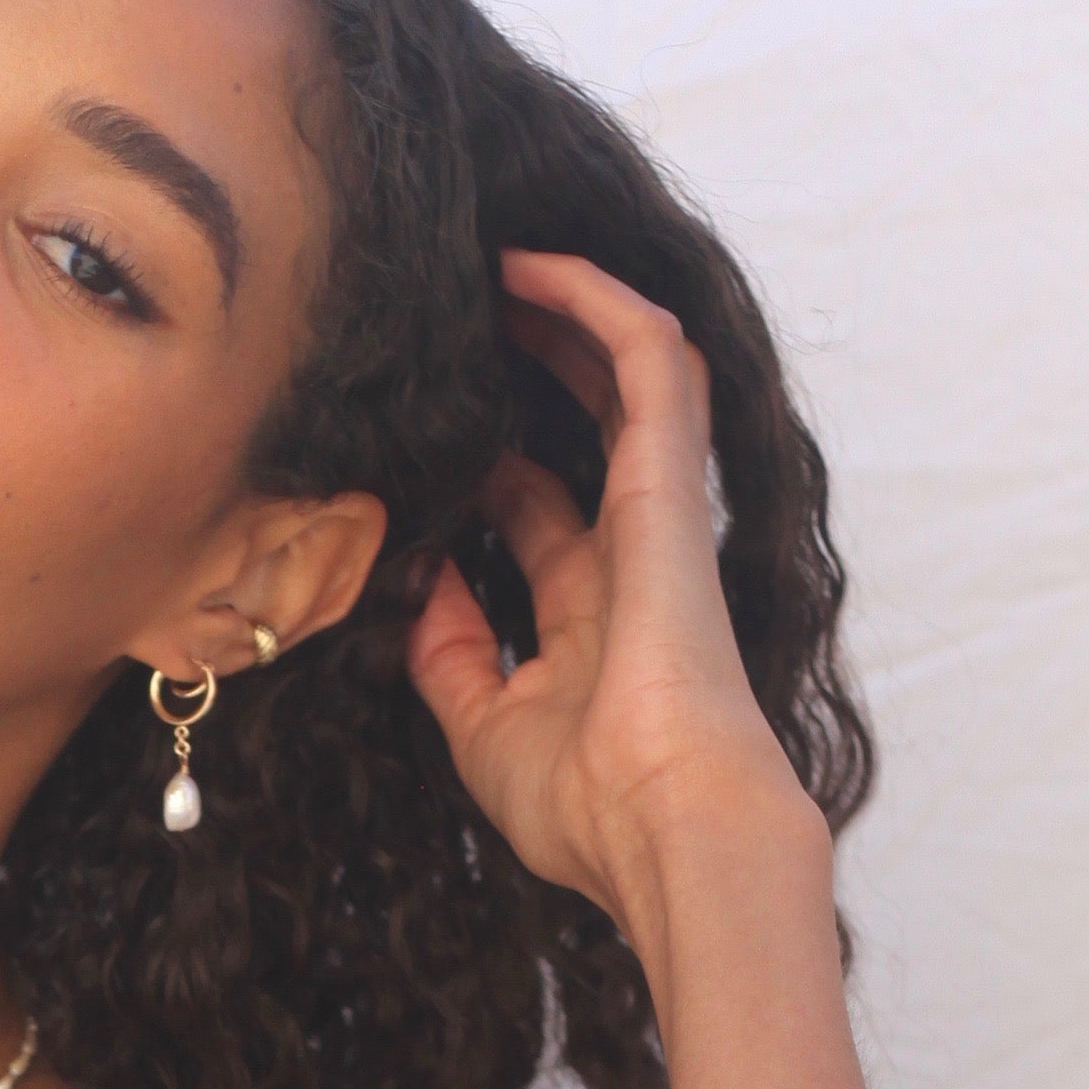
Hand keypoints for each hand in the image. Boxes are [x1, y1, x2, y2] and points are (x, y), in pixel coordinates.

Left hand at [406, 248, 819, 936]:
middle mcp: (632, 552)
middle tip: (465, 309)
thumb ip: (447, 658)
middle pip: (587, 423)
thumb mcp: (484, 730)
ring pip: (628, 369)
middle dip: (530, 362)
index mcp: (594, 614)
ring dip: (567, 308)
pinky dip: (596, 303)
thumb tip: (415, 590)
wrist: (666, 830)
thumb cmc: (590, 808)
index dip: (483, 463)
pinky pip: (649, 357)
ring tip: (496, 258)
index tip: (421, 426)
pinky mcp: (673, 482)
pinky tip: (533, 265)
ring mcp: (659, 512)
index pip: (538, 511)